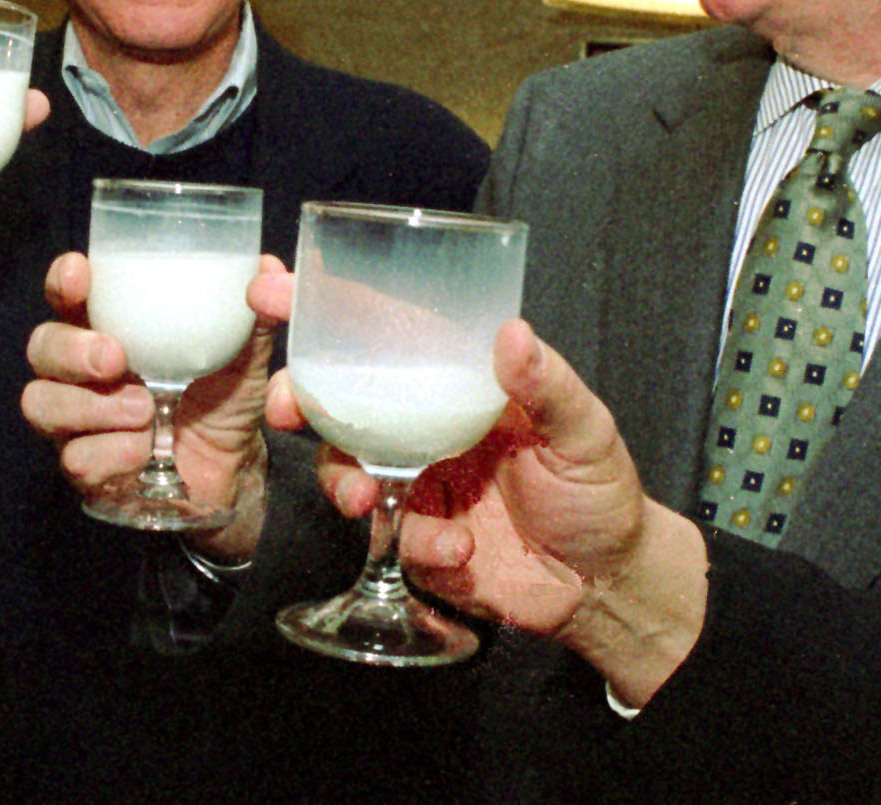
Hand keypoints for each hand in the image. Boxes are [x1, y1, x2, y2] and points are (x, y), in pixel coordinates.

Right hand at [22, 252, 281, 561]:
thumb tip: (268, 268)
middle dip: (72, 350)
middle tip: (116, 359)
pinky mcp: (85, 468)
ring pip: (42, 402)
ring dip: (93, 407)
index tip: (78, 275)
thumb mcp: (246, 353)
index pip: (68, 294)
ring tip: (145, 411)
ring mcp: (77, 420)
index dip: (62, 281)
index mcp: (113, 327)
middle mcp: (83, 370)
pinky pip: (75, 457)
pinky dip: (112, 453)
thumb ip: (254, 313)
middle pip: (42, 346)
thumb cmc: (226, 396)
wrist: (235, 469)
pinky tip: (144, 452)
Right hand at [263, 267, 706, 705]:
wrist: (606, 587)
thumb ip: (547, 384)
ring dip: (342, 480)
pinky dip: (417, 541)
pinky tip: (458, 547)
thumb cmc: (599, 492)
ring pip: (345, 468)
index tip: (274, 292)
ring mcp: (415, 483)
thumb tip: (511, 331)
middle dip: (295, 397)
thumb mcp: (585, 429)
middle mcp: (424, 426)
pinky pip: (390, 536)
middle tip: (285, 409)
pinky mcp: (416, 540)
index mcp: (456, 383)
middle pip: (338, 399)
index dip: (325, 311)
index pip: (384, 335)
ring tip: (364, 501)